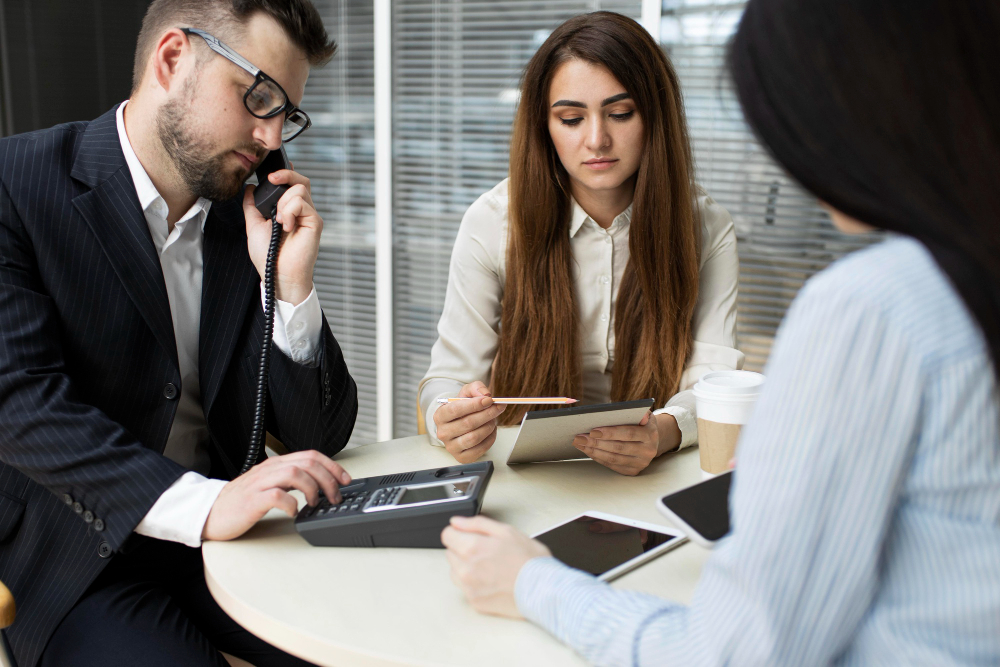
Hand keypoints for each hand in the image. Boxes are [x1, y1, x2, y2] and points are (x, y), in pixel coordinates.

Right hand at [202, 450, 350, 540]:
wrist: (211, 512)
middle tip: (334, 497)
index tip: (345, 480)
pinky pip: (277, 496)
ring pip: (295, 474)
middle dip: (328, 479)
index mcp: (276, 464)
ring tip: (315, 504)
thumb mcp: (269, 484)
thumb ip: (290, 480)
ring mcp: (260, 484)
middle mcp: (269, 469)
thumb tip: (319, 483)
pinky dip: (291, 504)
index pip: (311, 456)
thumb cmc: (241, 501)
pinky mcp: (252, 500)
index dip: (333, 466)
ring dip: (313, 489)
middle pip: (308, 463)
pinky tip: (294, 512)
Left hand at [243, 168, 321, 305]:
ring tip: (278, 221)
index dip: (286, 173)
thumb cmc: (268, 256)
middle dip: (285, 174)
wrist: (277, 274)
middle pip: (301, 180)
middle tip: (271, 180)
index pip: (292, 184)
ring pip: (300, 189)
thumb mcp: (254, 225)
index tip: (270, 175)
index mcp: (289, 210)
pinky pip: (302, 203)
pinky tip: (285, 226)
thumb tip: (249, 188)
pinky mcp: (315, 222)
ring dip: (283, 201)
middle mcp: (302, 211)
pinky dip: (289, 211)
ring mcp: (309, 216)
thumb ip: (252, 206)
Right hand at [433, 381, 505, 462]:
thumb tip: (486, 394)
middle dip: (487, 414)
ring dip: (489, 426)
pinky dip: (490, 438)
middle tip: (498, 407)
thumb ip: (476, 388)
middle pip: (468, 423)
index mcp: (439, 416)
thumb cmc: (463, 408)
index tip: (489, 400)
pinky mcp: (462, 457)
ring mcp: (451, 447)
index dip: (474, 405)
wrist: (460, 423)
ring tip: (493, 419)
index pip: (455, 410)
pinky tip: (491, 430)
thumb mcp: (466, 393)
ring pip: (474, 437)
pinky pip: (480, 449)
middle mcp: (442, 433)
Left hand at [441, 515, 550, 618]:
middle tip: (487, 551)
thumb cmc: (529, 561)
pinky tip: (491, 580)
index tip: (469, 535)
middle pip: (450, 552)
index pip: (447, 534)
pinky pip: (464, 587)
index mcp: (471, 547)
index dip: (459, 532)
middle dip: (464, 549)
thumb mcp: (507, 531)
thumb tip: (457, 522)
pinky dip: (473, 582)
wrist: (543, 591)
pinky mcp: (474, 601)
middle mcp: (465, 569)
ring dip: (466, 566)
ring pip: (455, 570)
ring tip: (490, 566)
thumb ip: (477, 524)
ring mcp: (468, 587)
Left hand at [572, 411, 659, 475]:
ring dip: (594, 451)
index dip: (610, 433)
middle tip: (579, 438)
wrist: (652, 440)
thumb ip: (639, 412)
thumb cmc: (642, 424)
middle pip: (618, 448)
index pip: (628, 434)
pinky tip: (588, 450)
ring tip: (580, 444)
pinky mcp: (633, 471)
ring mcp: (640, 463)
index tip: (593, 431)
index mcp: (650, 435)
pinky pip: (612, 465)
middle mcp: (647, 451)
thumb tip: (640, 414)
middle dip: (596, 443)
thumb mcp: (644, 414)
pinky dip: (598, 457)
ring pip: (613, 458)